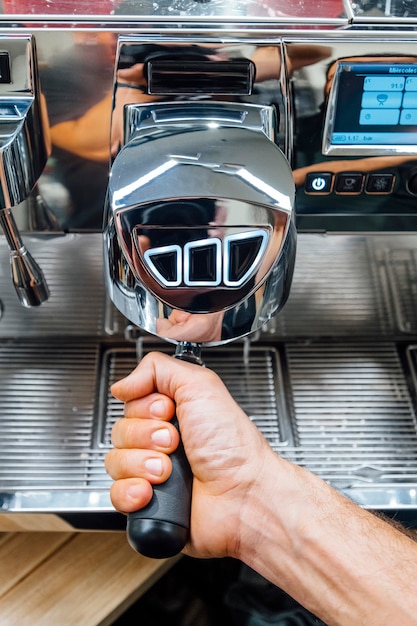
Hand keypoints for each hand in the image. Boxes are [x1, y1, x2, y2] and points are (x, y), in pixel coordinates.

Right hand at [105, 351, 275, 559]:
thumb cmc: (234, 447)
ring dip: (142, 464)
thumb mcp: (201, 386)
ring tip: (168, 470)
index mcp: (173, 413)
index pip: (131, 403)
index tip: (167, 412)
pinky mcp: (148, 503)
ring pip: (115, 462)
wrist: (244, 495)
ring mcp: (153, 473)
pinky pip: (116, 494)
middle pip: (120, 431)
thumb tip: (123, 383)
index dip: (145, 408)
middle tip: (174, 442)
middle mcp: (162, 442)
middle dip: (146, 436)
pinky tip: (151, 491)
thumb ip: (158, 369)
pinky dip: (131, 492)